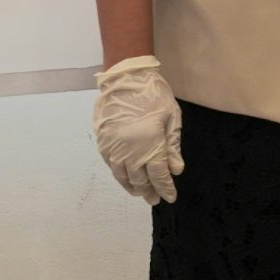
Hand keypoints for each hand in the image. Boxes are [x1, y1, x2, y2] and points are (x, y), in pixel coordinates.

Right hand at [93, 55, 182, 202]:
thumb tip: (176, 170)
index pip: (159, 175)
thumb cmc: (153, 95)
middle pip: (140, 179)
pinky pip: (111, 165)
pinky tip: (125, 179)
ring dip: (132, 186)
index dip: (165, 188)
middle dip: (149, 191)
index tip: (170, 198)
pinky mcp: (103, 142)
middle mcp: (130, 150)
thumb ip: (172, 146)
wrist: (125, 79)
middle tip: (155, 199)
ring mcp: (114, 147)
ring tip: (140, 193)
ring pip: (123, 175)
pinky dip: (119, 175)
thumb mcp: (171, 118)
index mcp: (150, 145)